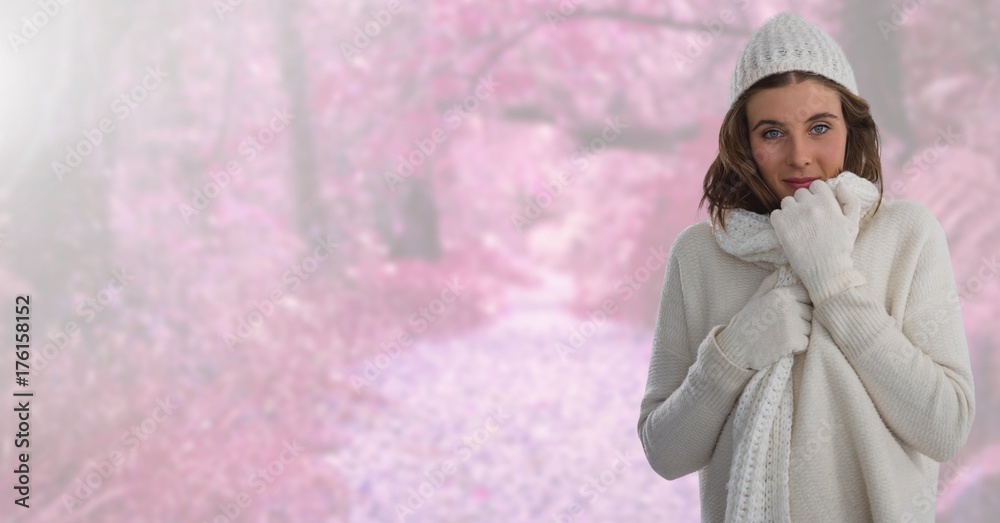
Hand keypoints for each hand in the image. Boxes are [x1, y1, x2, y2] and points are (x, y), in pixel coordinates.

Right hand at [715, 271, 812, 370]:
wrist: (736, 348)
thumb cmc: (746, 323)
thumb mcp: (755, 299)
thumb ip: (770, 284)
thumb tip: (783, 270)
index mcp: (780, 294)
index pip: (806, 294)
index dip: (802, 303)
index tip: (793, 310)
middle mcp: (788, 306)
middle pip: (810, 312)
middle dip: (801, 319)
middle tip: (783, 327)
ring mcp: (792, 324)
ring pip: (809, 328)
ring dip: (800, 334)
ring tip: (782, 336)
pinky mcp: (794, 341)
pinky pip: (806, 342)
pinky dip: (797, 346)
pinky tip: (782, 346)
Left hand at [771, 178, 866, 305]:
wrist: (826, 271)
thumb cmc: (841, 248)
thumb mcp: (853, 223)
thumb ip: (850, 200)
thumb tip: (840, 184)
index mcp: (827, 202)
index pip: (817, 185)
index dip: (817, 195)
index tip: (818, 208)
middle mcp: (810, 205)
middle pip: (800, 193)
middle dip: (804, 203)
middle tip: (809, 220)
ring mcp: (794, 214)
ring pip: (787, 202)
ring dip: (791, 211)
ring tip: (798, 226)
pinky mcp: (781, 225)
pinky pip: (775, 214)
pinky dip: (780, 221)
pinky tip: (789, 231)